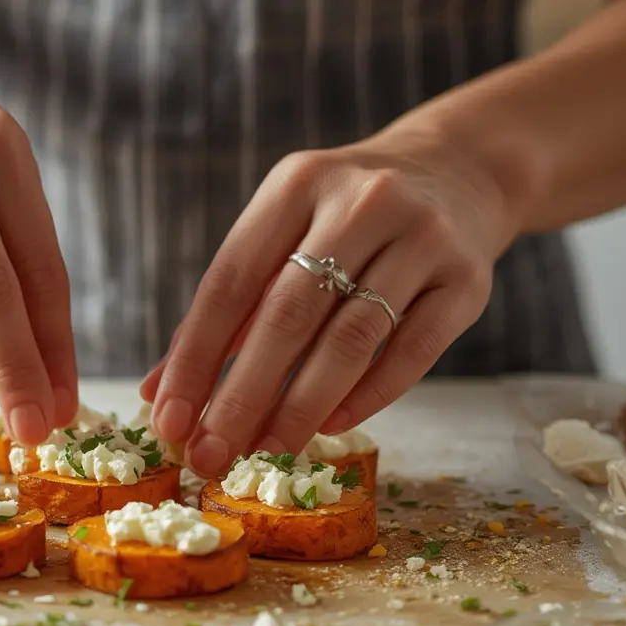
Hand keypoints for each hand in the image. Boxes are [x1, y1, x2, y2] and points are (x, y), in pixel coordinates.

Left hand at [141, 126, 516, 476]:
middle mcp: (359, 202)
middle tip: (211, 455)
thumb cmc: (345, 219)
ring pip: (350, 339)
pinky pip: (412, 352)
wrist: (460, 170)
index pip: (231, 282)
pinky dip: (367, 396)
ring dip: (300, 406)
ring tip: (265, 452)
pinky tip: (329, 427)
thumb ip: (223, 313)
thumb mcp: (282, 235)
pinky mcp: (468, 277)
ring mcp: (421, 236)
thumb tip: (157, 393)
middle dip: (242, 396)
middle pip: (287, 315)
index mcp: (295, 185)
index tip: (169, 420)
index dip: (196, 358)